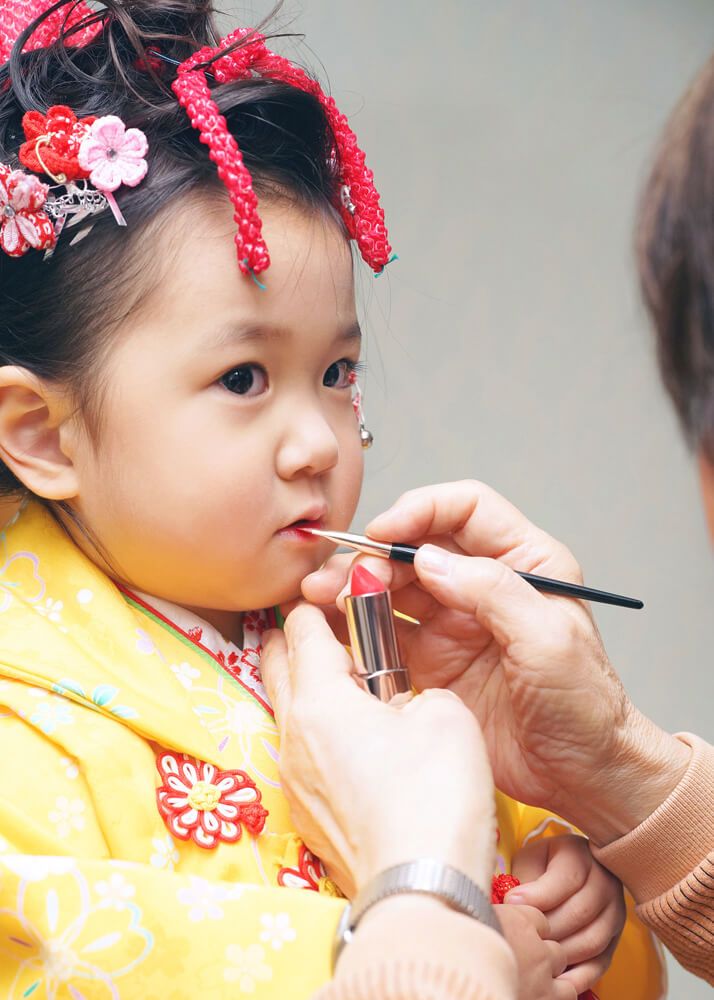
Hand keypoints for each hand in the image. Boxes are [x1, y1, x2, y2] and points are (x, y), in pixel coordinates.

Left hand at [260, 603, 496, 898]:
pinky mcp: (306, 815)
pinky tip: (358, 745)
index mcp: (317, 698)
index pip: (300, 628)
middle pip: (275, 664)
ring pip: (287, 713)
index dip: (320, 604)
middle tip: (327, 630)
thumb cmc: (434, 794)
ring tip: (350, 687)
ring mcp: (293, 780)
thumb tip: (402, 702)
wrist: (422, 888)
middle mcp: (292, 735)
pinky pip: (302, 755)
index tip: (337, 596)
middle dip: (297, 640)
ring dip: (309, 690)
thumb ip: (416, 688)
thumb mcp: (444, 713)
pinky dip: (320, 735)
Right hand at [303, 481, 689, 843]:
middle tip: (344, 576)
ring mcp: (455, 622)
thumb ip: (492, 591)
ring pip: (394, 586)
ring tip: (322, 596)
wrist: (581, 777)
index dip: (421, 511)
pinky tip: (330, 626)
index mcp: (525, 561)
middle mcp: (485, 584)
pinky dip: (355, 626)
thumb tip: (427, 560)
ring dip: (356, 586)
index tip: (383, 532)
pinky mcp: (432, 660)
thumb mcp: (549, 641)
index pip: (466, 509)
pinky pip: (384, 633)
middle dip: (375, 554)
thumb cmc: (584, 705)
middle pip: (418, 546)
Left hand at [506, 835, 624, 993]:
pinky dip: (579, 974)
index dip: (539, 894)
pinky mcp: (615, 938)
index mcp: (581, 854)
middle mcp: (605, 880)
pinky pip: (601, 962)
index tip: (512, 903)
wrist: (567, 872)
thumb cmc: (541, 867)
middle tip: (523, 935)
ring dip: (562, 952)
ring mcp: (615, 910)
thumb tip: (512, 906)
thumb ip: (525, 878)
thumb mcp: (531, 860)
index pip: (567, 878)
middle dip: (548, 927)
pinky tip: (556, 979)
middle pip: (581, 911)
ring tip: (535, 953)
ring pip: (593, 939)